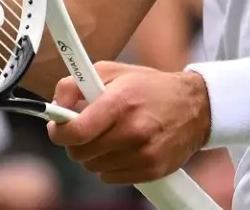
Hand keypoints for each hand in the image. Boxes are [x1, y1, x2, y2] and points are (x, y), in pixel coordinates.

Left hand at [47, 62, 212, 185]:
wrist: (195, 107)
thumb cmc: (149, 87)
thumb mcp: (112, 72)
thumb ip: (76, 84)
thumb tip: (55, 104)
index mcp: (120, 102)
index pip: (75, 131)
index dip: (58, 132)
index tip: (58, 127)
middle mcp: (133, 130)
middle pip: (80, 153)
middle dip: (75, 142)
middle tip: (83, 130)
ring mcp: (143, 153)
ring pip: (93, 167)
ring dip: (93, 154)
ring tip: (107, 136)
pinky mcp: (152, 170)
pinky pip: (110, 177)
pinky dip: (109, 165)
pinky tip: (121, 148)